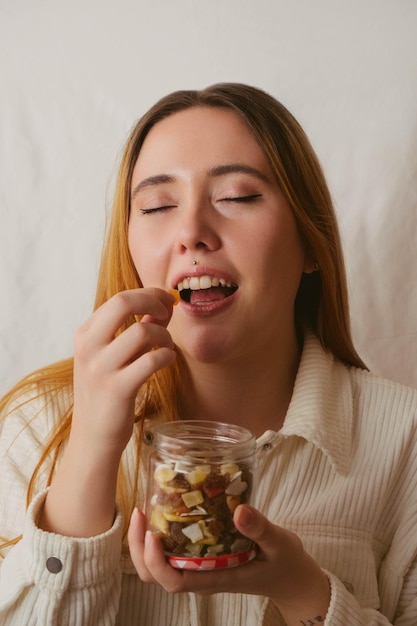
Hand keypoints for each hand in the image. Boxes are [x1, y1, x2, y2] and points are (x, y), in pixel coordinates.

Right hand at [39, 288, 176, 537]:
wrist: (93, 439)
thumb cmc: (108, 394)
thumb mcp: (111, 357)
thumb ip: (132, 330)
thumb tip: (162, 306)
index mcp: (85, 334)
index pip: (119, 298)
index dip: (148, 294)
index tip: (167, 300)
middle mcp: (88, 347)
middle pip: (123, 302)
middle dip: (153, 301)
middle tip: (169, 312)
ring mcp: (100, 368)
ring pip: (142, 332)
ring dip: (164, 336)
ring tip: (165, 348)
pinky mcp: (118, 389)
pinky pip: (152, 360)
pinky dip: (166, 356)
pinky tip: (166, 362)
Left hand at [128, 505, 329, 624]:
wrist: (293, 578)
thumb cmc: (286, 564)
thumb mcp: (279, 544)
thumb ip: (260, 528)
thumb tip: (239, 510)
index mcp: (215, 579)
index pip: (173, 582)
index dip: (155, 561)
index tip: (151, 533)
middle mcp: (202, 576)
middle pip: (155, 576)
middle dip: (139, 548)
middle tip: (139, 514)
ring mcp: (200, 569)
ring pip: (159, 566)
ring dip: (144, 542)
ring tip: (144, 509)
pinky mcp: (203, 558)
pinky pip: (172, 551)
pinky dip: (160, 534)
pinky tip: (163, 509)